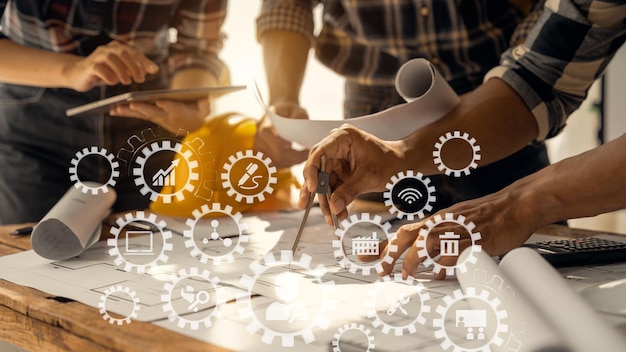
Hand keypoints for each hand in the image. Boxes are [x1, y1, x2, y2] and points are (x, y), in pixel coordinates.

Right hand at [64, 41, 158, 91]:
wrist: (79, 74)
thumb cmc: (104, 72)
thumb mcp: (122, 70)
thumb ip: (136, 68)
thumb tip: (154, 69)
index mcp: (117, 48)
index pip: (133, 52)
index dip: (144, 61)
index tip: (154, 71)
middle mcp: (106, 49)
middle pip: (122, 52)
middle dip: (133, 66)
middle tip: (140, 80)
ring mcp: (96, 56)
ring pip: (110, 58)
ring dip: (121, 71)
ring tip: (127, 82)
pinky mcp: (88, 66)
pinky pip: (98, 68)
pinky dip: (107, 76)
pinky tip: (113, 82)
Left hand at [109, 98, 210, 133]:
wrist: (194, 125)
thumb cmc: (200, 111)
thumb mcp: (206, 108)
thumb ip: (205, 105)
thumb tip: (205, 100)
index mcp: (182, 112)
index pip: (175, 108)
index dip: (168, 105)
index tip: (160, 101)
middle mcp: (168, 117)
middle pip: (154, 112)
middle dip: (142, 108)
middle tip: (130, 104)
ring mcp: (159, 119)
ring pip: (143, 115)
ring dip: (129, 112)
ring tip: (114, 109)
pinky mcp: (153, 118)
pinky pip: (138, 115)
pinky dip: (127, 113)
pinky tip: (114, 110)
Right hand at [254, 101, 309, 168]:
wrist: (278, 111)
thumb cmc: (289, 111)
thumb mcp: (298, 110)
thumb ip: (300, 119)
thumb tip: (301, 133)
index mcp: (265, 127)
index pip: (279, 146)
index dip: (294, 152)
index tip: (306, 149)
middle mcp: (259, 139)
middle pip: (278, 156)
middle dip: (296, 158)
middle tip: (308, 154)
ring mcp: (258, 148)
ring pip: (277, 163)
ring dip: (292, 162)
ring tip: (303, 156)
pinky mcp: (261, 154)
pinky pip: (275, 164)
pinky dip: (287, 163)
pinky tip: (295, 158)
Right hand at [299, 124, 405, 224]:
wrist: (401, 166)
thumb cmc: (389, 163)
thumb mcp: (369, 177)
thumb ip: (349, 191)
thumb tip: (333, 207)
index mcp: (342, 138)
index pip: (319, 153)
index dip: (311, 171)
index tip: (312, 189)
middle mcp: (336, 147)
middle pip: (317, 169)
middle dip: (316, 191)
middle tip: (306, 207)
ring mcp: (337, 159)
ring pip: (323, 182)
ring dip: (326, 201)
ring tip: (331, 218)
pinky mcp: (340, 171)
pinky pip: (332, 187)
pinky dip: (334, 201)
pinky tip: (338, 214)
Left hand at [370, 186, 536, 279]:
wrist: (517, 204)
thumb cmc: (490, 215)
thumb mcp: (459, 223)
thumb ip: (443, 239)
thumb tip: (429, 259)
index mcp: (438, 220)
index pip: (404, 232)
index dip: (384, 245)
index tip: (366, 256)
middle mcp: (444, 223)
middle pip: (409, 235)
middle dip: (391, 253)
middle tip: (381, 269)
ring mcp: (459, 230)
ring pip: (428, 242)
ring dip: (413, 259)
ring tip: (405, 273)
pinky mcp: (475, 238)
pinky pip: (456, 250)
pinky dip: (444, 263)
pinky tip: (438, 273)